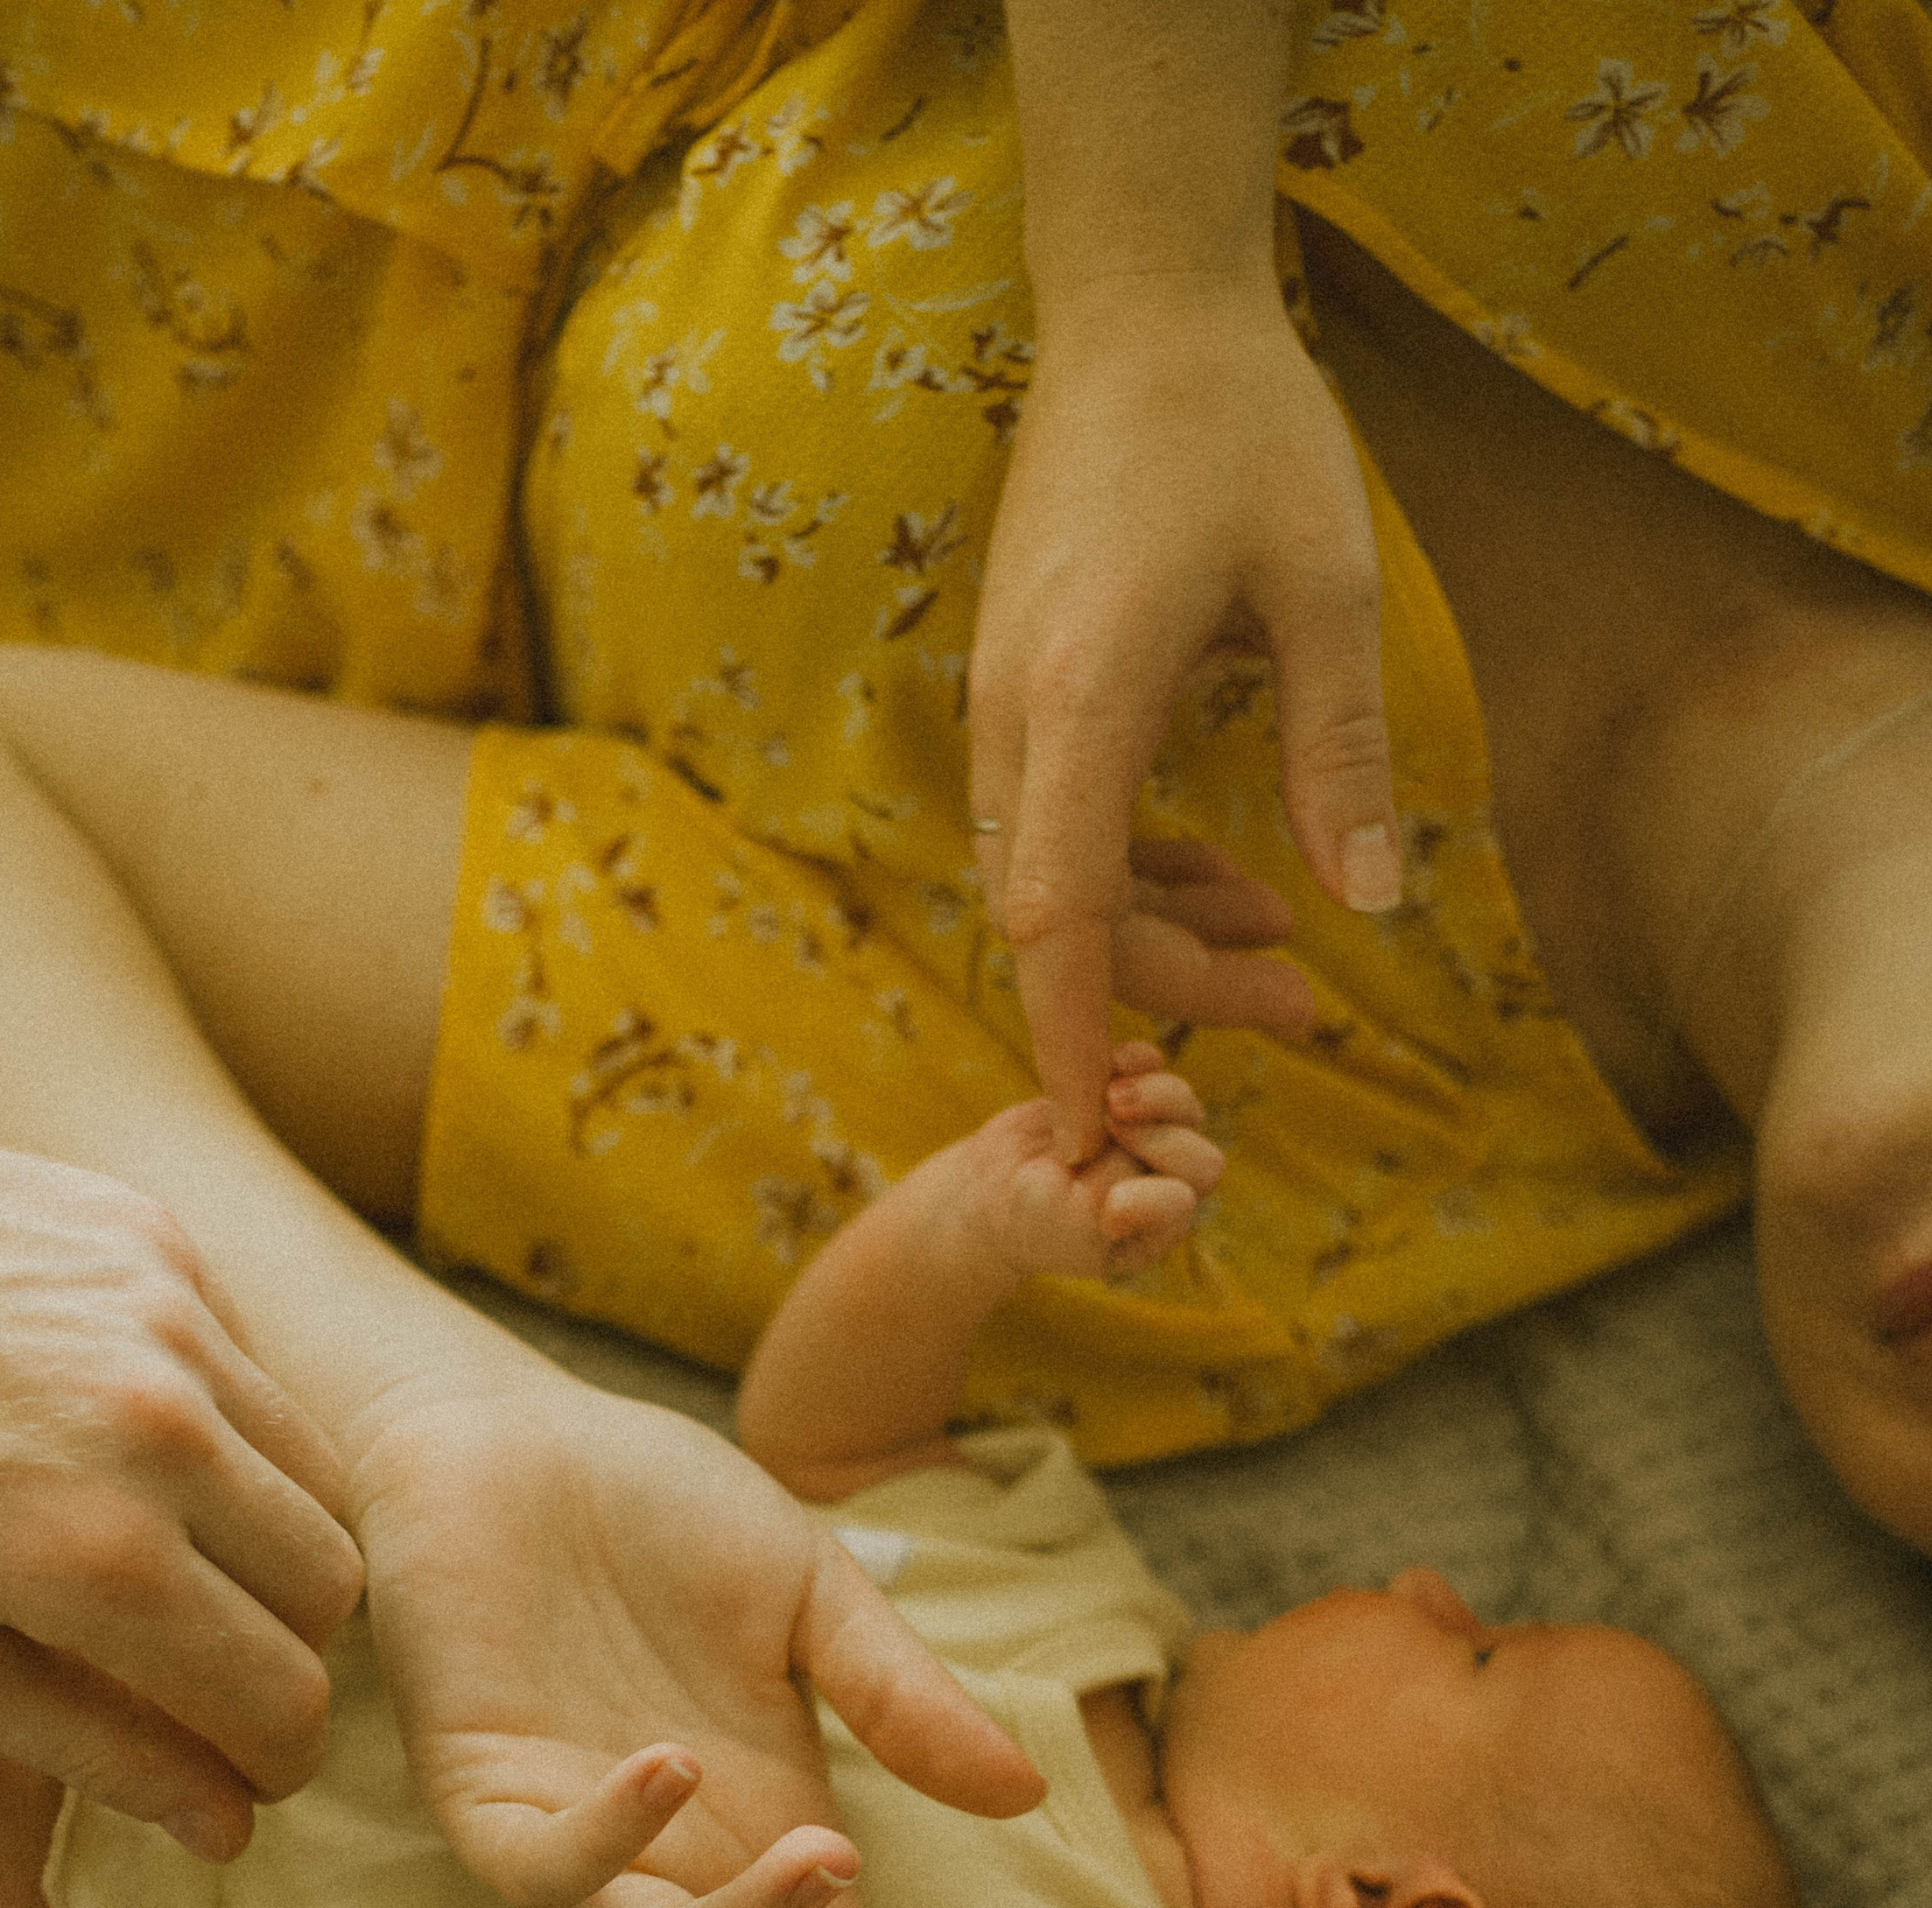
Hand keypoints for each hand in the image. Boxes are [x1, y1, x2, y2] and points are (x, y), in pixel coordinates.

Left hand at [0, 1101, 364, 1856]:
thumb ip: (94, 1749)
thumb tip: (229, 1827)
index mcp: (98, 1558)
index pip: (287, 1695)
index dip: (278, 1756)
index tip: (250, 1767)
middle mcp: (159, 1430)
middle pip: (330, 1583)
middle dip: (287, 1646)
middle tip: (217, 1662)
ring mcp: (166, 1317)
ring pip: (312, 1467)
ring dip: (264, 1530)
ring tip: (168, 1543)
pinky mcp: (153, 1236)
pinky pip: (248, 1361)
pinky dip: (215, 1418)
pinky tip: (114, 1423)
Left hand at [343, 1362, 1044, 1907]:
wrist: (505, 1429)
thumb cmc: (655, 1511)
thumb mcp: (813, 1596)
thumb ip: (903, 1699)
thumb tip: (1024, 1800)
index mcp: (769, 1831)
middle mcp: (679, 1863)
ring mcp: (579, 1838)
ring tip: (828, 1862)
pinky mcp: (483, 1792)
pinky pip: (541, 1867)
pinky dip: (611, 1833)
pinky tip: (674, 1768)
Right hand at [955, 1043, 1225, 1286]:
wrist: (991, 1187)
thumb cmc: (1028, 1217)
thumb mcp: (1067, 1220)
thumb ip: (1110, 1186)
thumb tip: (1133, 1126)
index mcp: (1157, 1227)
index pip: (1182, 1199)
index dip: (1152, 1192)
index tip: (1104, 1202)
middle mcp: (1164, 1183)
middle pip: (1200, 1156)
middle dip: (1160, 1135)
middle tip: (1113, 1123)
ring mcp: (1150, 1136)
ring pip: (1181, 1105)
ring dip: (1152, 1095)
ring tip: (1109, 1096)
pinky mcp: (1126, 1094)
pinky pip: (1151, 1066)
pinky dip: (1135, 1060)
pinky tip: (1107, 1063)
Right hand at [970, 295, 1394, 1152]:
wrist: (1140, 311)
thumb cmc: (1244, 427)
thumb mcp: (1331, 588)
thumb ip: (1340, 755)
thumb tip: (1366, 906)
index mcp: (1085, 694)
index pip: (1061, 914)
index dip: (1076, 1035)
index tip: (1096, 1136)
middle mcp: (1017, 713)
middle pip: (1062, 920)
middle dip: (1167, 992)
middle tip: (1306, 1012)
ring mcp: (1003, 702)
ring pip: (1050, 883)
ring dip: (1154, 934)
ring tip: (1279, 945)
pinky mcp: (1015, 689)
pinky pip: (1051, 829)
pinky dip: (1124, 878)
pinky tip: (1218, 876)